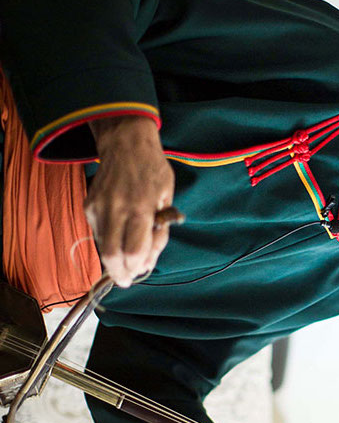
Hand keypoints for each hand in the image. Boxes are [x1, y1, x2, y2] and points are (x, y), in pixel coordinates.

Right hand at [85, 116, 175, 286]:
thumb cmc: (152, 170)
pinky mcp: (88, 205)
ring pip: (101, 246)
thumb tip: (147, 262)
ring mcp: (99, 207)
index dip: (137, 268)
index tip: (140, 272)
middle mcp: (116, 209)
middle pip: (111, 255)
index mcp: (141, 208)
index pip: (134, 251)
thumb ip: (159, 232)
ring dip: (113, 259)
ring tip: (126, 258)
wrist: (125, 142)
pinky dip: (107, 241)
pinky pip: (97, 233)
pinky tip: (118, 235)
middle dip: (119, 274)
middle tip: (126, 280)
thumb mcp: (167, 198)